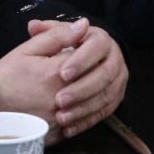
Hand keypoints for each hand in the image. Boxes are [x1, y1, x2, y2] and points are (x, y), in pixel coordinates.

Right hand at [0, 18, 89, 143]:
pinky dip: (80, 115)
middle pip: (93, 82)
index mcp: (56, 73)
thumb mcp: (28, 48)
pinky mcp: (56, 134)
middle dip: (91, 72)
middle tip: (81, 69)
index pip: (87, 58)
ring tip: (78, 87)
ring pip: (90, 106)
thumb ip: (58, 35)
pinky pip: (79, 125)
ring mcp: (60, 119)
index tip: (81, 50)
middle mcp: (62, 97)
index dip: (87, 51)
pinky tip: (74, 106)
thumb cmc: (7, 75)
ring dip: (90, 95)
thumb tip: (84, 25)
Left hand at [30, 20, 128, 138]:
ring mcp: (118, 80)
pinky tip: (69, 128)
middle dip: (81, 89)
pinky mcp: (116, 98)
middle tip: (59, 100)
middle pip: (105, 75)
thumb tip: (34, 25)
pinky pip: (105, 112)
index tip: (61, 74)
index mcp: (101, 39)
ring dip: (83, 108)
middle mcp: (115, 58)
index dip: (80, 61)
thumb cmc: (64, 47)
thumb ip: (45, 33)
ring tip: (61, 117)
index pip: (96, 47)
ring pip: (106, 96)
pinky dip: (86, 121)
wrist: (80, 63)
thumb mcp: (54, 36)